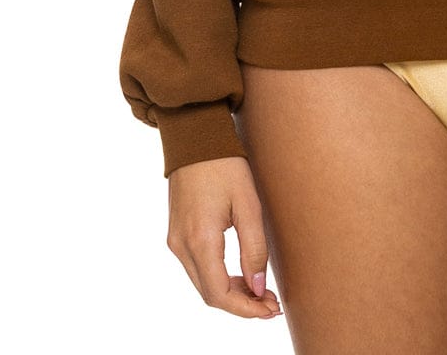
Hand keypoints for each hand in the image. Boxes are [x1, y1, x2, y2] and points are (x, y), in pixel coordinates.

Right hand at [167, 155, 283, 318]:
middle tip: (271, 303)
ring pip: (202, 284)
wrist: (195, 137)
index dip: (246, 309)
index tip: (270, 309)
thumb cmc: (225, 165)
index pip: (220, 294)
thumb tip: (258, 288)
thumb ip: (254, 249)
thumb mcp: (249, 204)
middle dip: (241, 304)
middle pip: (210, 294)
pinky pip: (196, 268)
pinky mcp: (176, 234)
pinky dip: (218, 278)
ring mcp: (175, 240)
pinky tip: (239, 275)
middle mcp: (181, 245)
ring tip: (260, 291)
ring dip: (230, 293)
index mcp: (200, 240)